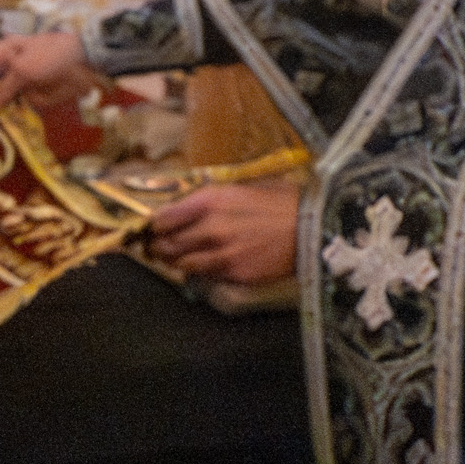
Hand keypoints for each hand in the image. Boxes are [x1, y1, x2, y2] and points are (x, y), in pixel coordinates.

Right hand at [0, 30, 105, 116]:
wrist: (86, 63)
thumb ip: (3, 89)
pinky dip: (9, 117)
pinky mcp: (33, 96)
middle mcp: (9, 67)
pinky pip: (17, 108)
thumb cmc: (52, 57)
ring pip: (0, 99)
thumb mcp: (23, 70)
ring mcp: (21, 83)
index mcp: (5, 52)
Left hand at [149, 182, 301, 286]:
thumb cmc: (283, 202)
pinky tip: (204, 265)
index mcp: (211, 200)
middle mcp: (211, 228)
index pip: (165, 217)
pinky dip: (200, 272)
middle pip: (168, 244)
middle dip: (158, 246)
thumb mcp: (244, 188)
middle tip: (156, 246)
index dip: (154, 225)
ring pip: (182, 264)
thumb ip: (214, 198)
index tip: (152, 227)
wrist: (312, 228)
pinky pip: (206, 275)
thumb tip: (192, 205)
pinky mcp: (235, 273)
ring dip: (175, 261)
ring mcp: (222, 254)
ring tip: (175, 258)